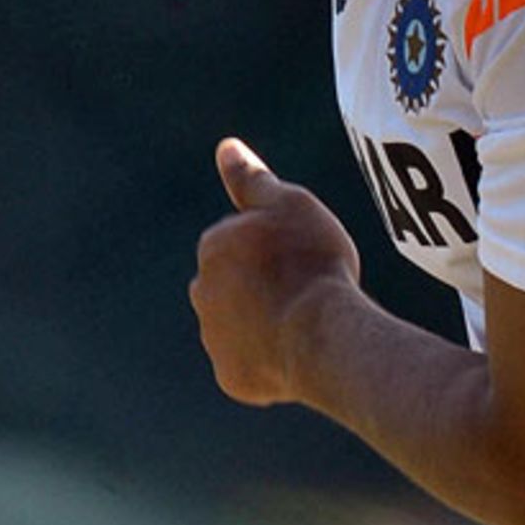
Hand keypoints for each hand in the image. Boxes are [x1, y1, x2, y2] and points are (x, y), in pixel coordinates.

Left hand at [190, 138, 361, 406]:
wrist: (321, 334)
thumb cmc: (311, 261)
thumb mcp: (291, 203)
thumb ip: (253, 179)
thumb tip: (227, 147)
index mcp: (214, 246)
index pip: (237, 240)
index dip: (272, 245)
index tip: (301, 252)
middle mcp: (202, 291)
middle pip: (232, 282)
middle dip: (259, 284)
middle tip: (304, 285)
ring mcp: (214, 338)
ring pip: (238, 324)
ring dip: (262, 320)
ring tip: (305, 319)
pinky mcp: (230, 377)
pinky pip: (248, 363)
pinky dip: (268, 358)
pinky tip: (299, 349)